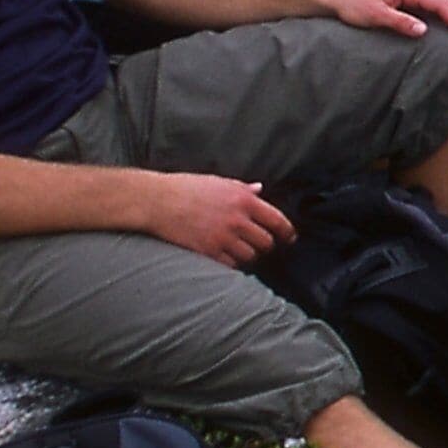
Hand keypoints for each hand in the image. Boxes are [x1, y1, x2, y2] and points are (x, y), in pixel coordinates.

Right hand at [134, 173, 292, 267]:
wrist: (157, 201)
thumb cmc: (186, 187)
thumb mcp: (218, 182)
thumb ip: (242, 188)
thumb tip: (260, 189)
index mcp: (243, 199)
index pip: (277, 220)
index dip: (287, 233)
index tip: (290, 239)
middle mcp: (237, 219)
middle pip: (266, 242)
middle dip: (266, 245)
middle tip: (261, 245)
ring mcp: (223, 237)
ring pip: (250, 256)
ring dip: (249, 255)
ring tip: (243, 251)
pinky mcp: (209, 251)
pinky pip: (231, 265)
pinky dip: (233, 263)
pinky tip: (228, 258)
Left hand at [318, 0, 447, 36]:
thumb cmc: (353, 5)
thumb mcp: (376, 15)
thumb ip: (400, 22)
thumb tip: (424, 30)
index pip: (439, 2)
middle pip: (442, 2)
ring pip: (436, 5)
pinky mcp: (402, 3)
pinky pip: (427, 10)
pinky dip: (439, 18)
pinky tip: (442, 29)